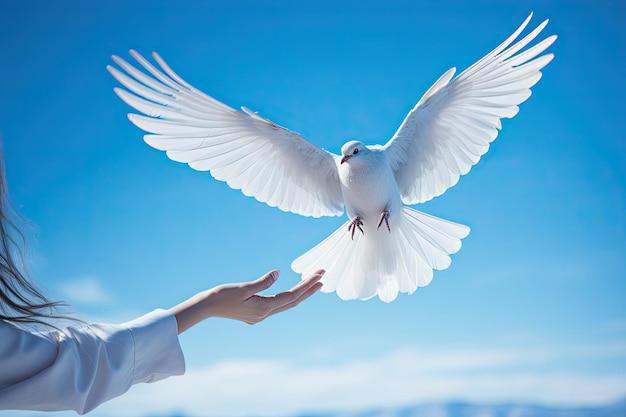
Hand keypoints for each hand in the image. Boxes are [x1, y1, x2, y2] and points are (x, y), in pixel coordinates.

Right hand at [170, 270, 323, 332]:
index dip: (307, 286)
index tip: (319, 275)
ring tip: (312, 282)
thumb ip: (263, 281)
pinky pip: (277, 305)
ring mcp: (259, 316)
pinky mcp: (255, 314)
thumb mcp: (243, 287)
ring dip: (300, 294)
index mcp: (263, 308)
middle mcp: (264, 314)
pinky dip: (288, 297)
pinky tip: (292, 291)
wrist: (206, 308)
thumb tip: (278, 273)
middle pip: (293, 302)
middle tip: (322, 276)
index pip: (291, 296)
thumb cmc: (221, 296)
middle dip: (308, 289)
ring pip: (286, 304)